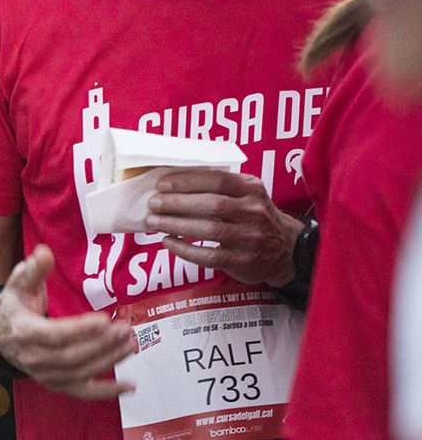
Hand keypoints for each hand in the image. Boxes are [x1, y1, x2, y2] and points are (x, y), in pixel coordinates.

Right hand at [0, 245, 136, 399]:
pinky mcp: (56, 384)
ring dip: (109, 360)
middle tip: (126, 329)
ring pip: (81, 372)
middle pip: (72, 356)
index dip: (81, 330)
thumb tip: (44, 252)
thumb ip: (33, 269)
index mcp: (23, 332)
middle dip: (102, 344)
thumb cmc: (15, 307)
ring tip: (131, 343)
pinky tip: (129, 385)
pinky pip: (82, 392)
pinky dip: (106, 391)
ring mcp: (45, 374)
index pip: (55, 335)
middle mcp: (33, 358)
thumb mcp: (18, 284)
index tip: (105, 319)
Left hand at [146, 170, 301, 286]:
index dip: (188, 181)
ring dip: (176, 225)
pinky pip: (209, 256)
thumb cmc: (255, 218)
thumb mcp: (248, 196)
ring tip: (153, 222)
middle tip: (153, 203)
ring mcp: (250, 237)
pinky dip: (184, 249)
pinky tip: (168, 242)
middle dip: (178, 203)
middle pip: (212, 204)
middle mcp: (254, 211)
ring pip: (209, 230)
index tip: (163, 184)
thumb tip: (176, 181)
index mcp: (252, 189)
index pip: (218, 180)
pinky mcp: (242, 260)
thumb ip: (222, 187)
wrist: (286, 250)